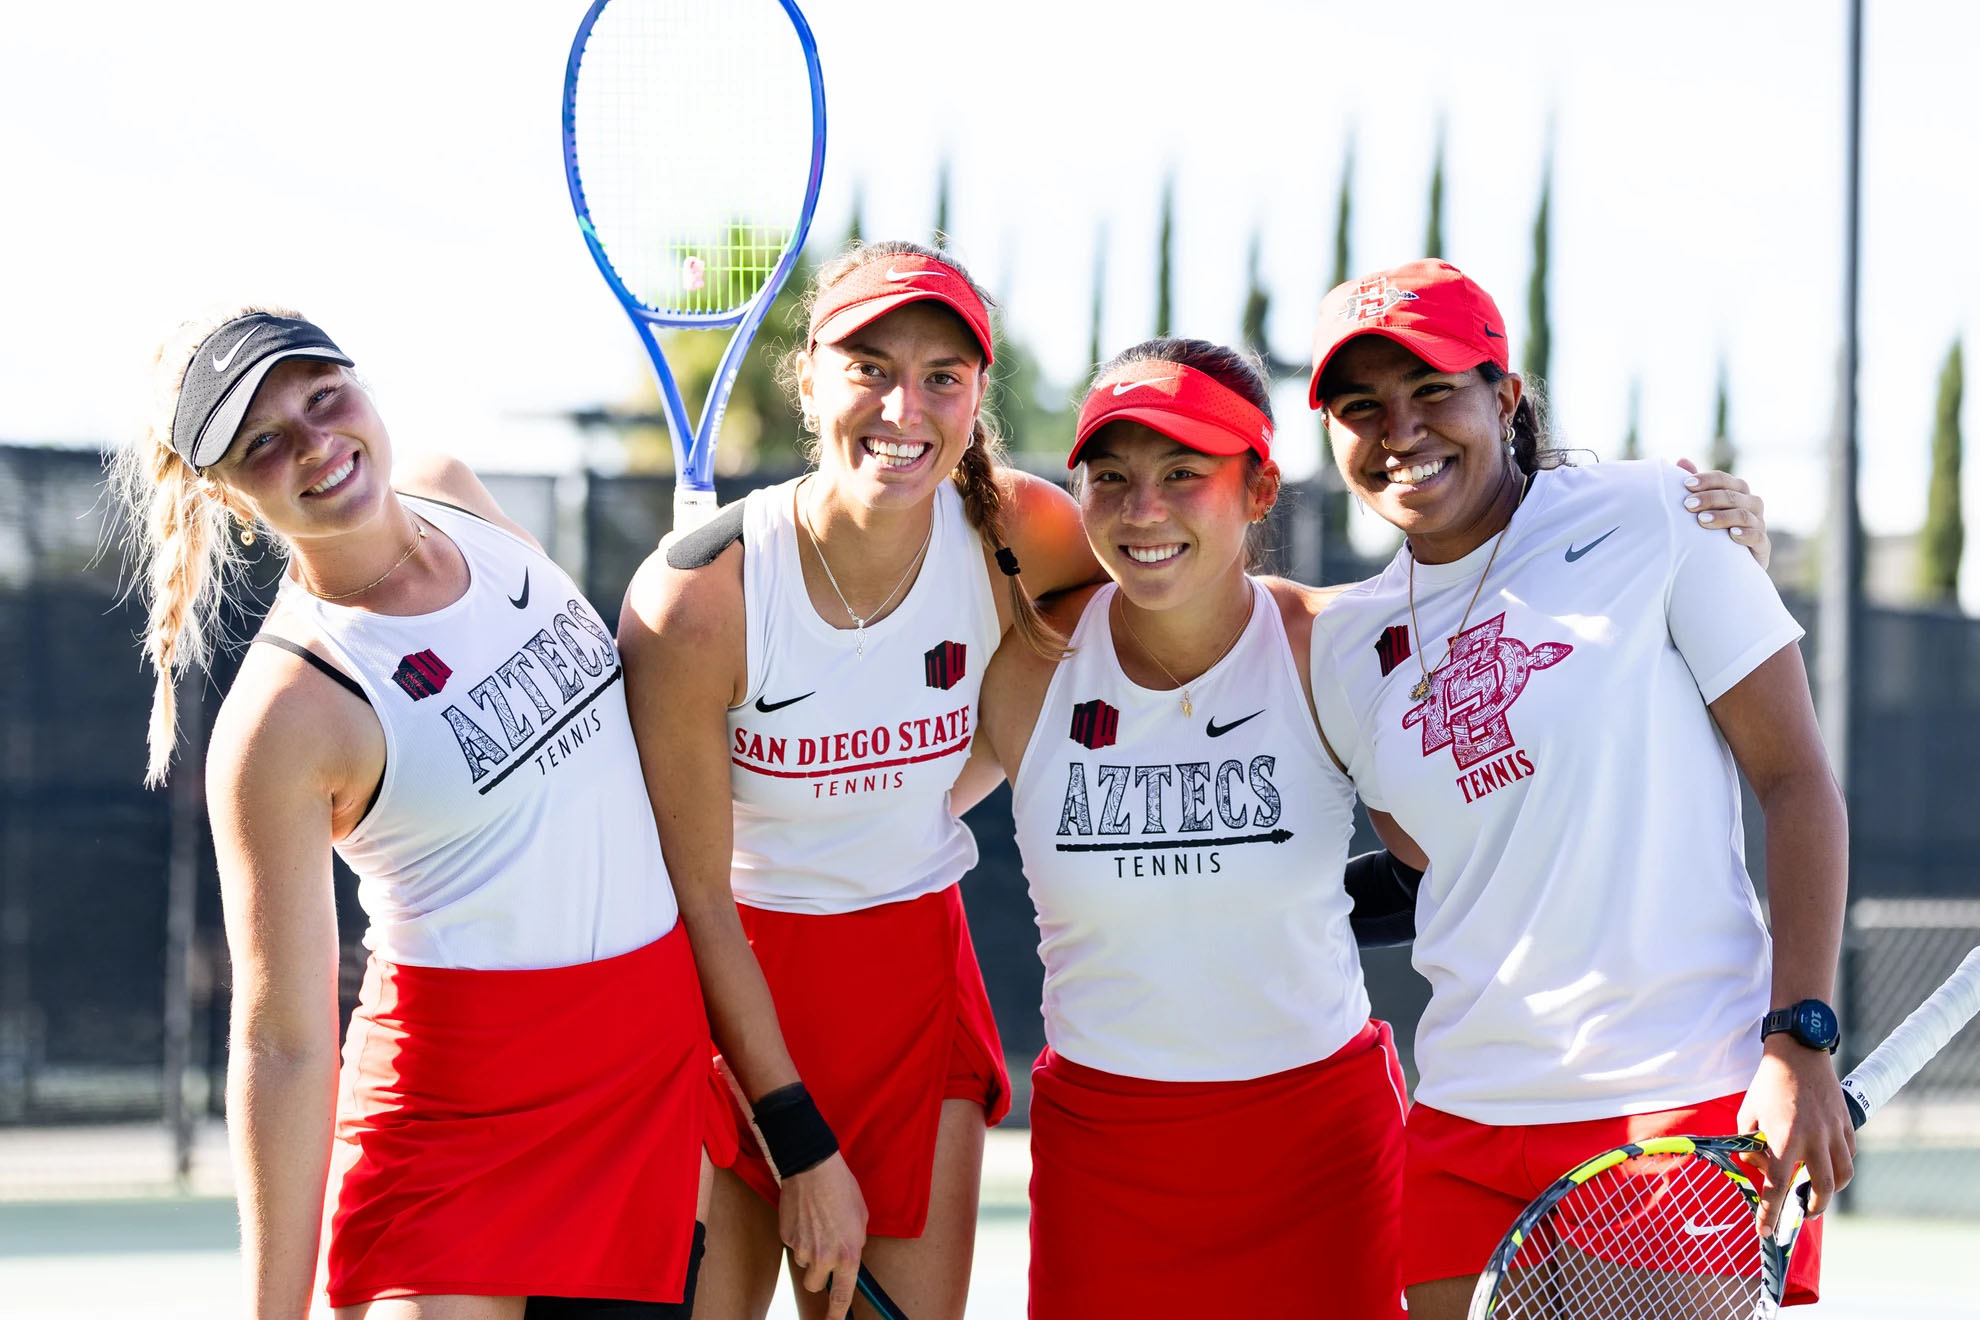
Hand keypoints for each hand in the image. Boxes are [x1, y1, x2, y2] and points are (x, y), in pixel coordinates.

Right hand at [779, 1151, 867, 1319]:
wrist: (812, 1167)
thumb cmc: (842, 1189)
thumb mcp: (861, 1218)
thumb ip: (855, 1243)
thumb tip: (847, 1256)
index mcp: (847, 1254)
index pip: (841, 1296)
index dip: (836, 1314)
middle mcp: (823, 1257)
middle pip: (815, 1284)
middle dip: (819, 1273)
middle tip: (824, 1251)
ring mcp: (802, 1249)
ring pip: (803, 1263)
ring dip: (809, 1251)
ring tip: (817, 1222)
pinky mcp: (786, 1237)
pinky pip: (793, 1245)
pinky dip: (798, 1235)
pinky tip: (805, 1216)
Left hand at [1676, 458, 1770, 569]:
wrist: (1726, 565)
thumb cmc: (1712, 530)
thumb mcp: (1701, 508)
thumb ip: (1695, 487)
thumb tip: (1682, 460)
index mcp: (1737, 492)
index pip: (1724, 480)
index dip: (1707, 480)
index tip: (1686, 485)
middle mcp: (1751, 505)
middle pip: (1733, 495)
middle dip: (1710, 498)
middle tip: (1688, 505)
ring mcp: (1759, 525)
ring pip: (1744, 515)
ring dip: (1722, 516)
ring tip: (1701, 520)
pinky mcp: (1762, 547)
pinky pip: (1758, 537)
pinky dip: (1745, 534)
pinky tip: (1731, 535)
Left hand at [1738, 1035, 1855, 1234]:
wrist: (1798, 1053)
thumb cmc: (1768, 1085)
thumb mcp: (1748, 1114)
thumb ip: (1751, 1146)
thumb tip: (1760, 1170)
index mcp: (1785, 1137)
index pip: (1776, 1185)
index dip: (1769, 1212)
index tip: (1765, 1232)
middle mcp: (1814, 1138)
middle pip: (1822, 1189)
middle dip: (1811, 1208)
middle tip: (1800, 1213)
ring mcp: (1834, 1132)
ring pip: (1842, 1176)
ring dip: (1830, 1191)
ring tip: (1816, 1193)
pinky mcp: (1847, 1124)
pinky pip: (1848, 1156)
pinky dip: (1840, 1167)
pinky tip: (1827, 1165)